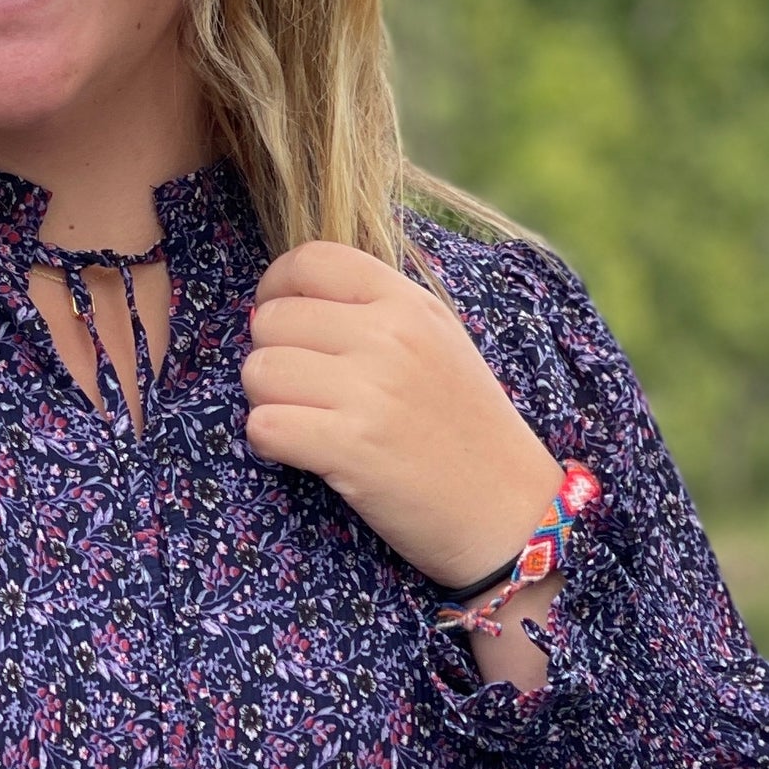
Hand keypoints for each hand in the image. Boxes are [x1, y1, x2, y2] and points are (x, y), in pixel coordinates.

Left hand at [241, 242, 564, 592]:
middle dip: (272, 358)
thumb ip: (375, 311)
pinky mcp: (351, 447)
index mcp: (407, 303)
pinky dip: (270, 444)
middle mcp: (389, 336)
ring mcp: (370, 391)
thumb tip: (285, 301)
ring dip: (269, 403)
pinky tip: (303, 454)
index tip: (285, 326)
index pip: (309, 260)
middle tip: (304, 393)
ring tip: (306, 423)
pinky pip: (264, 425)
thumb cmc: (464, 428)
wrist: (509, 508)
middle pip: (271, 320)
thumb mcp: (437, 341)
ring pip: (259, 372)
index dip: (276, 290)